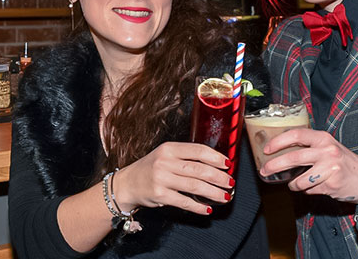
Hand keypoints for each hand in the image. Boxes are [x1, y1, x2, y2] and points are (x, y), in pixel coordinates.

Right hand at [113, 142, 234, 214]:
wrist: (127, 184)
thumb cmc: (151, 168)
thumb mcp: (166, 155)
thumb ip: (186, 156)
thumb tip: (215, 163)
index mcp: (169, 148)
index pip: (198, 150)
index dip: (216, 157)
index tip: (227, 163)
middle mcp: (165, 162)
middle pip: (199, 169)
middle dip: (218, 176)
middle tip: (230, 181)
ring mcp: (162, 179)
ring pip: (194, 185)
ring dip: (213, 192)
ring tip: (224, 195)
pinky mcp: (159, 195)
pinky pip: (184, 201)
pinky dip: (198, 206)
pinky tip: (207, 208)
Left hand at [260, 129, 357, 202]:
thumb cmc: (342, 161)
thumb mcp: (327, 146)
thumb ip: (309, 147)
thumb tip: (281, 152)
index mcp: (323, 138)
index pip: (296, 135)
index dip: (278, 141)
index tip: (267, 149)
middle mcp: (327, 150)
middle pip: (293, 158)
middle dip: (274, 166)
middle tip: (264, 171)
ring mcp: (330, 168)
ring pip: (300, 180)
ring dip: (293, 185)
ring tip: (295, 184)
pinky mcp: (331, 184)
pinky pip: (309, 190)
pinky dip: (307, 191)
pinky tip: (315, 187)